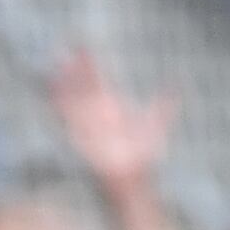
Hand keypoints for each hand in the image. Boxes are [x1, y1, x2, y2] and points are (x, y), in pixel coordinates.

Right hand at [52, 49, 175, 194]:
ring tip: (52, 72)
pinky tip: (53, 100)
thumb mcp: (154, 129)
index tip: (82, 46)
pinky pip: (70, 125)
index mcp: (112, 107)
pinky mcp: (82, 142)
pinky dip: (62, 113)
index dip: (88, 64)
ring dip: (62, 88)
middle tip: (61, 52)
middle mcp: (98, 115)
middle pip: (82, 88)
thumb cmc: (142, 158)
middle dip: (72, 72)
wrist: (134, 182)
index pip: (97, 80)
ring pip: (73, 103)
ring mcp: (89, 128)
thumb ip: (163, 109)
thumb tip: (176, 88)